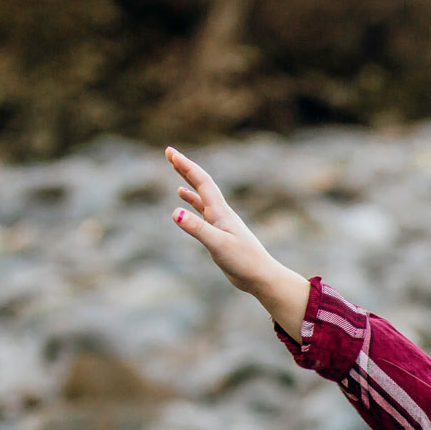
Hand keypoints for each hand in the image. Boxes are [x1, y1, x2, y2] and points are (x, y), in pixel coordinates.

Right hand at [165, 146, 309, 330]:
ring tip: (176, 169)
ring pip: (202, 196)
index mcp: (220, 212)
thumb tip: (174, 213)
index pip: (201, 182)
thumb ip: (197, 228)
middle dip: (185, 168)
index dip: (185, 166)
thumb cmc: (243, 262)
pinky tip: (184, 203)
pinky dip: (193, 203)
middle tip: (169, 153)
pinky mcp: (221, 234)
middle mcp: (221, 213)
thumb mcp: (217, 245)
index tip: (170, 152)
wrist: (261, 277)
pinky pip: (203, 212)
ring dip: (188, 182)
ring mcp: (221, 223)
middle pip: (201, 184)